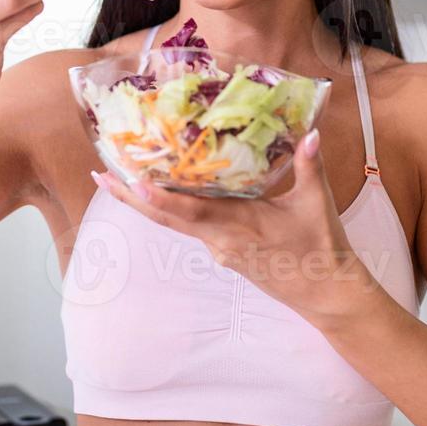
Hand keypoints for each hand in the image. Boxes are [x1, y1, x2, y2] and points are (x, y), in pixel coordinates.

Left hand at [94, 130, 385, 325]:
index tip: (132, 182)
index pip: (191, 212)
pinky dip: (172, 210)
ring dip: (147, 203)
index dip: (160, 199)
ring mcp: (220, 250)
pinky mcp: (225, 254)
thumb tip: (310, 131)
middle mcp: (221, 240)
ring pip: (176, 223)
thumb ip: (309, 165)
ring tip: (120, 178)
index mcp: (240, 226)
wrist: (326, 294)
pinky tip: (165, 192)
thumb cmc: (322, 247)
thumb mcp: (317, 203)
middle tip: (100, 175)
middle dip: (130, 197)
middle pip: (166, 218)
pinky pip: (192, 228)